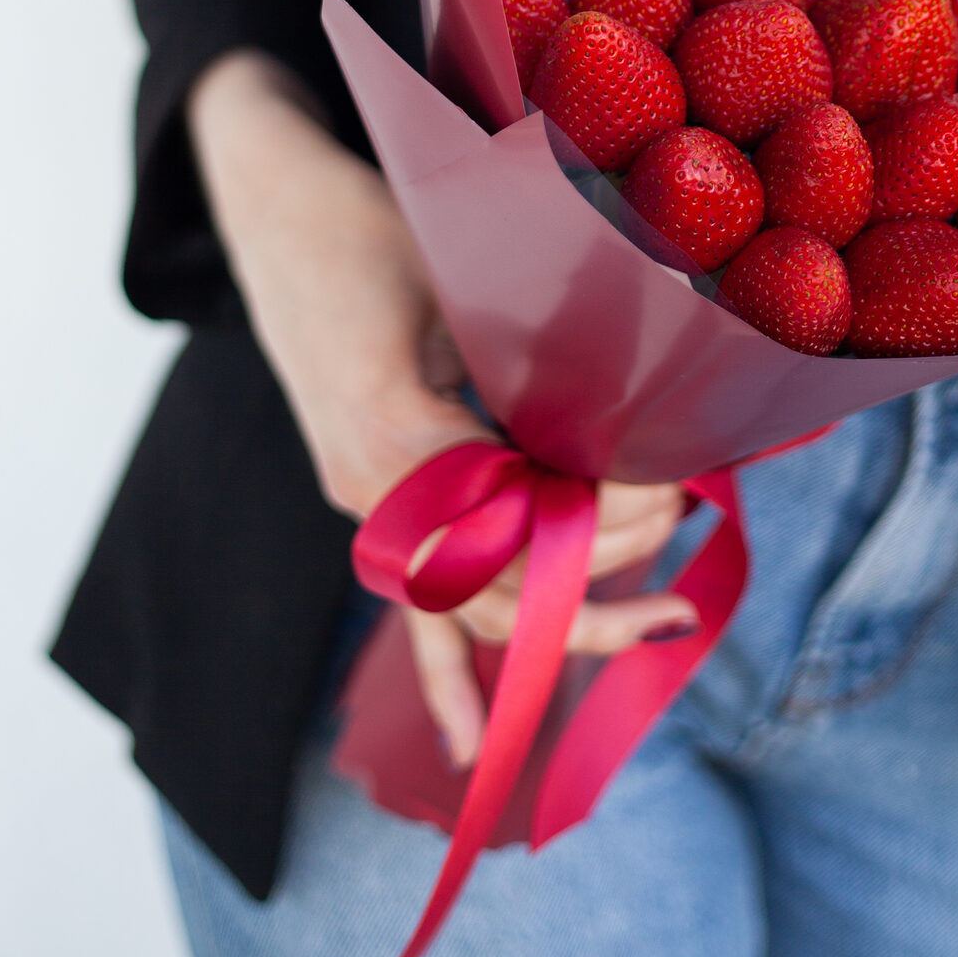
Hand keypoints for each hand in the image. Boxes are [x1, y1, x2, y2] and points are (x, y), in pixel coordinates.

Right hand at [188, 53, 691, 763]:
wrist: (274, 208)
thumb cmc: (371, 225)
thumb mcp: (460, 275)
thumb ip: (534, 347)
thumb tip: (644, 391)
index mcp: (395, 433)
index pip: (517, 515)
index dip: (600, 517)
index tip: (672, 487)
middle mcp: (372, 490)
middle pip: (500, 578)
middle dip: (600, 573)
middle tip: (683, 537)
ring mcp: (364, 506)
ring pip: (470, 599)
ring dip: (563, 618)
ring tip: (661, 626)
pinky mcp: (370, 503)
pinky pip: (412, 606)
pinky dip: (445, 676)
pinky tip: (465, 748)